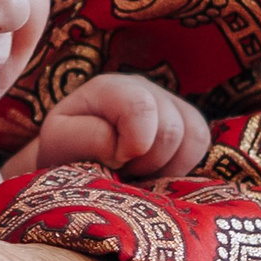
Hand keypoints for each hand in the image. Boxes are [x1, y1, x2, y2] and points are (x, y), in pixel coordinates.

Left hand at [26, 72, 209, 181]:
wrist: (73, 165)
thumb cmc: (64, 155)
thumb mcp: (58, 146)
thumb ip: (86, 139)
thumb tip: (122, 146)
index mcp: (108, 88)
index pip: (142, 107)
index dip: (134, 145)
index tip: (115, 162)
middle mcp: (142, 87)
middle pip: (172, 128)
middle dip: (148, 161)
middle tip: (123, 171)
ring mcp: (168, 102)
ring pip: (194, 136)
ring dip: (167, 167)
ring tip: (138, 173)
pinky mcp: (186, 122)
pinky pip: (202, 144)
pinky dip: (182, 167)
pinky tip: (155, 173)